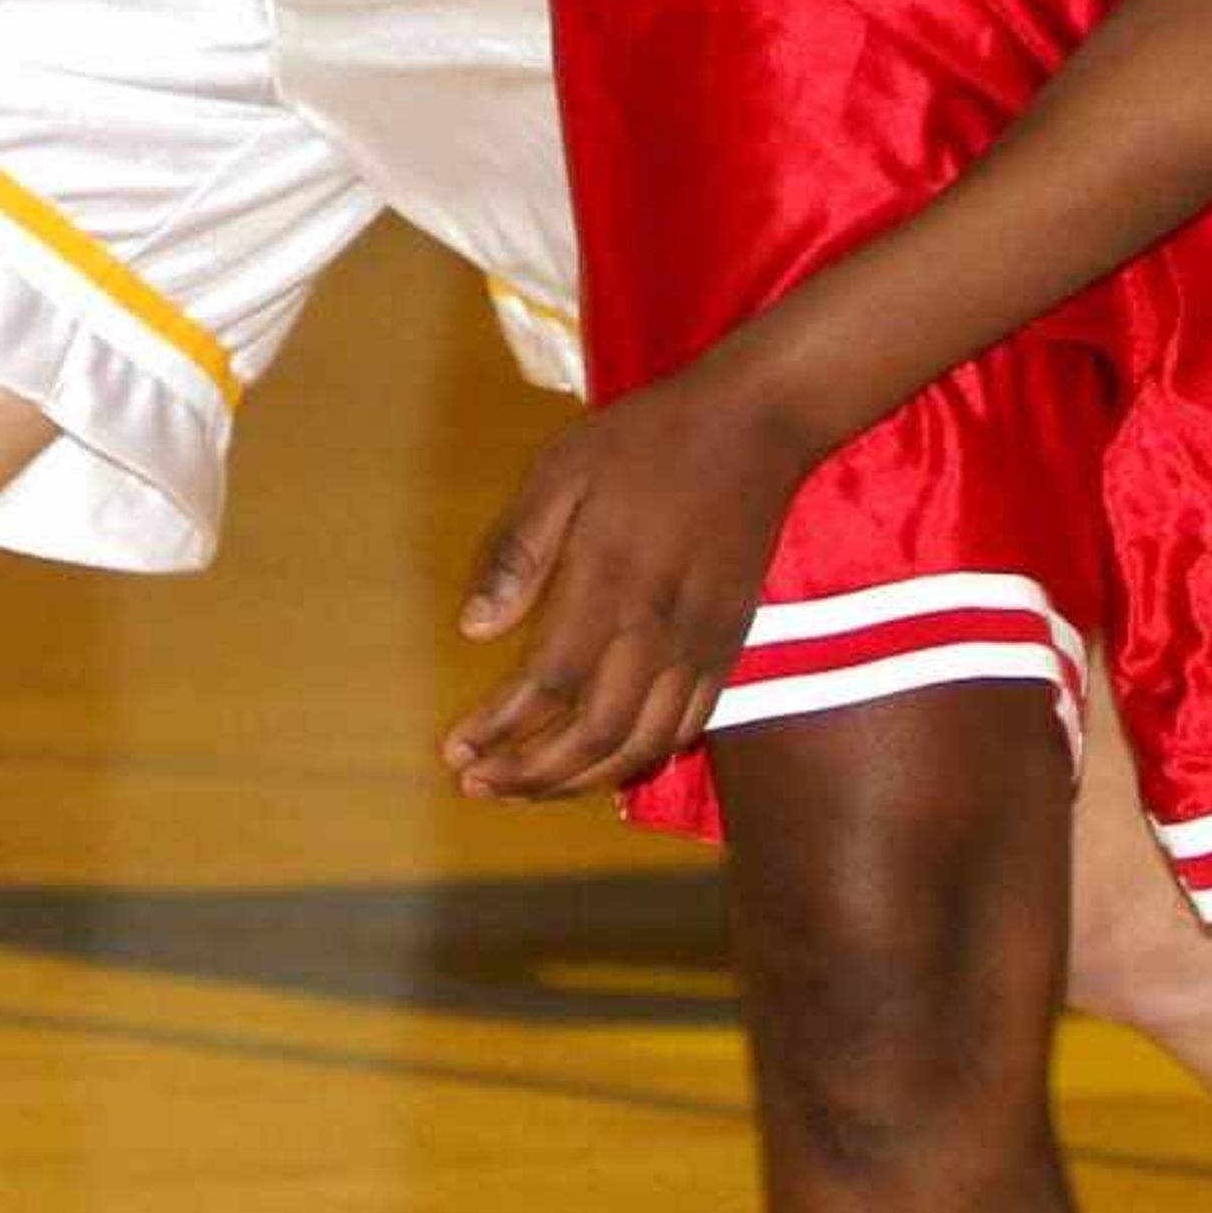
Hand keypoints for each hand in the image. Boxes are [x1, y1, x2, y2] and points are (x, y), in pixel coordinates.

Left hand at [439, 364, 811, 801]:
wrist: (756, 424)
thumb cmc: (647, 439)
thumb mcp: (563, 470)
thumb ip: (519, 550)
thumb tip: (471, 628)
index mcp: (608, 583)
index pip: (545, 685)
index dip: (498, 729)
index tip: (454, 751)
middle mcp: (657, 628)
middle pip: (592, 733)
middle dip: (529, 773)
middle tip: (478, 784)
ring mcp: (701, 644)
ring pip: (641, 744)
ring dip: (580, 780)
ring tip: (527, 788)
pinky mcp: (729, 645)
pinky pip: (688, 726)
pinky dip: (642, 759)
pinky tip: (604, 764)